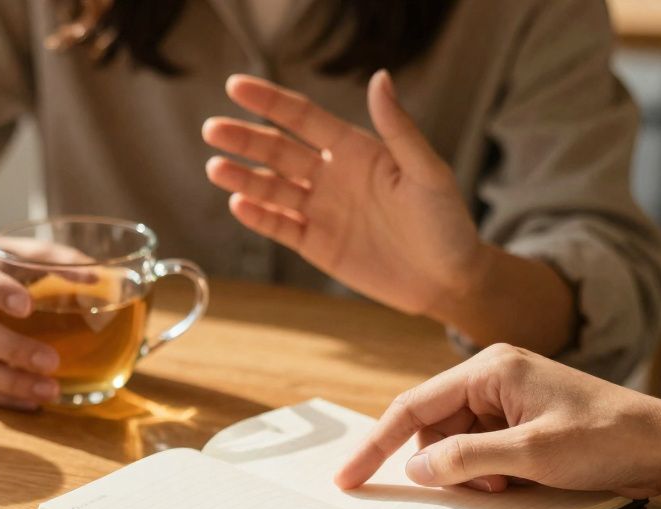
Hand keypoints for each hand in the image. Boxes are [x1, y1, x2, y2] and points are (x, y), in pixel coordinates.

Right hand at [203, 72, 489, 318]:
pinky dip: (259, 217)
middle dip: (245, 140)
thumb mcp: (427, 172)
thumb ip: (399, 129)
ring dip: (243, 178)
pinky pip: (280, 228)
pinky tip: (238, 205)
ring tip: (215, 167)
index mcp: (356, 150)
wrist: (447, 280)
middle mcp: (332, 176)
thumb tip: (380, 77)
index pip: (303, 118)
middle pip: (278, 152)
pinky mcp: (316, 245)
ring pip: (272, 189)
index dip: (270, 102)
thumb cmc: (446, 221)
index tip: (236, 86)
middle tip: (213, 129)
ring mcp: (321, 211)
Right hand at [335, 344, 660, 508]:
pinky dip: (488, 471)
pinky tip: (518, 481)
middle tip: (481, 489)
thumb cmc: (607, 440)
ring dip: (470, 472)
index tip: (348, 478)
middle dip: (443, 463)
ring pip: (456, 441)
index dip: (376, 444)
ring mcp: (508, 395)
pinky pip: (481, 447)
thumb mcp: (531, 455)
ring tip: (510, 484)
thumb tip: (416, 470)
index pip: (413, 406)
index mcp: (490, 368)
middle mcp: (494, 374)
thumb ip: (467, 459)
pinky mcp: (522, 417)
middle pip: (433, 425)